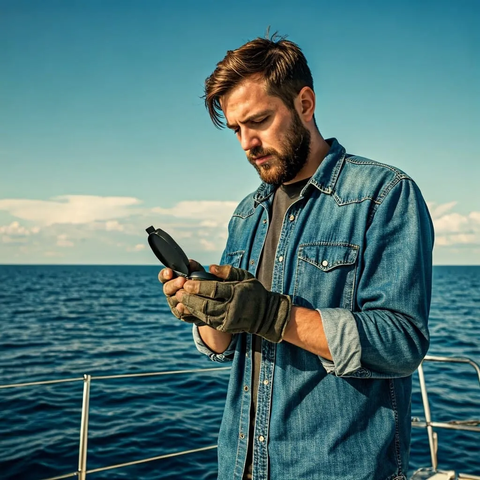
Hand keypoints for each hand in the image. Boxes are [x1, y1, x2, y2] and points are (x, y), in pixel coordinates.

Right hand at [158, 259, 205, 325]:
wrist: (209, 302)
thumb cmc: (201, 283)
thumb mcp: (199, 273)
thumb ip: (194, 267)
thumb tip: (190, 264)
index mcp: (172, 279)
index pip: (163, 276)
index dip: (165, 274)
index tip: (170, 272)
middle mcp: (170, 291)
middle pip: (167, 288)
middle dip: (174, 284)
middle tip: (182, 280)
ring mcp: (173, 303)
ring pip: (173, 300)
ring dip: (181, 296)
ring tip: (189, 293)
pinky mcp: (179, 314)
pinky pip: (181, 312)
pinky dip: (186, 309)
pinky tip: (191, 306)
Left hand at [176, 265, 291, 342]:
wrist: (265, 315)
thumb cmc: (253, 291)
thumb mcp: (245, 276)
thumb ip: (228, 271)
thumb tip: (211, 267)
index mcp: (237, 293)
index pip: (214, 290)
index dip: (199, 286)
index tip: (187, 282)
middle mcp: (232, 308)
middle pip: (206, 304)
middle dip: (190, 298)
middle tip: (178, 291)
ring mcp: (228, 320)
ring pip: (204, 314)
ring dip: (190, 307)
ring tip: (180, 299)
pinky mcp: (224, 327)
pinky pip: (207, 321)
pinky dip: (196, 314)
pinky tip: (189, 307)